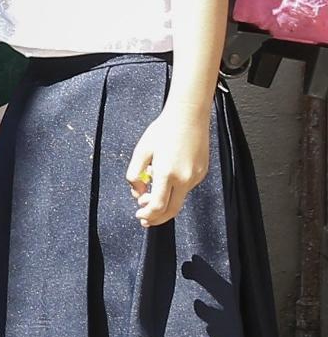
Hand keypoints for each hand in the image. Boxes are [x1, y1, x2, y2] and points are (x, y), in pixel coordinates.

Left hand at [126, 103, 212, 226]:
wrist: (188, 117)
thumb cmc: (162, 131)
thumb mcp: (140, 151)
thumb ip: (134, 175)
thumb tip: (137, 192)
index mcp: (167, 173)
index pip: (158, 206)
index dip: (148, 215)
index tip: (139, 215)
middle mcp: (185, 178)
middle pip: (172, 210)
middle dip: (156, 218)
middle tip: (144, 218)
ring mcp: (196, 176)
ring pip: (179, 199)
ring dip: (163, 201)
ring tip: (149, 191)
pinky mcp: (201, 173)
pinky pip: (186, 188)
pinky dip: (173, 190)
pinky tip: (163, 178)